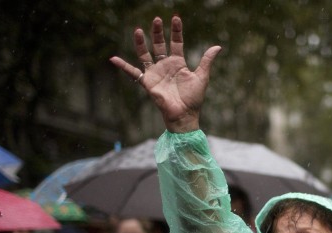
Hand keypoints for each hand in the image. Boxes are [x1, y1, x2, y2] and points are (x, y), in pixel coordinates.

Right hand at [109, 16, 221, 132]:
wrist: (185, 115)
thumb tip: (217, 46)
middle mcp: (165, 65)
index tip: (176, 18)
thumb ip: (206, 61)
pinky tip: (114, 59)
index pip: (176, 43)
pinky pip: (133, 73)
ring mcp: (155, 73)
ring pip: (145, 54)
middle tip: (157, 19)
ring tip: (138, 30)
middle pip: (159, 44)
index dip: (176, 31)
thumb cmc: (194, 98)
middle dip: (158, 32)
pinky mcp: (148, 82)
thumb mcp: (202, 77)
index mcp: (178, 63)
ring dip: (141, 43)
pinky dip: (123, 66)